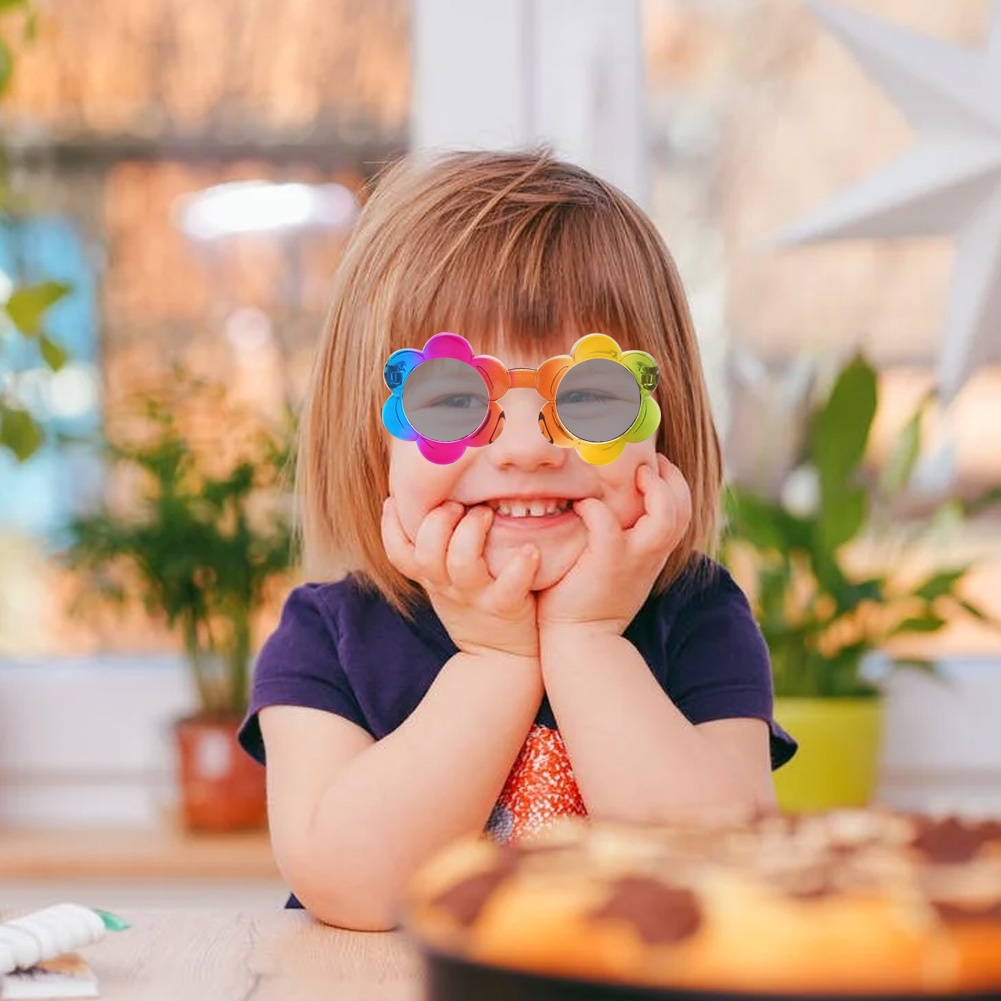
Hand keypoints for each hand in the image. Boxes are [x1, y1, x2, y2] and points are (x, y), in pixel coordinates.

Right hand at [382, 497, 540, 660]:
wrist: (500, 659)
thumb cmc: (474, 608)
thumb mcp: (444, 584)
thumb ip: (436, 551)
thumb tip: (430, 503)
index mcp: (431, 578)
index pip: (398, 552)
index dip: (390, 525)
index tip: (395, 498)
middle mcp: (448, 587)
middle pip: (426, 552)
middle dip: (438, 521)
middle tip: (457, 504)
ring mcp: (476, 597)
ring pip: (462, 563)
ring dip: (472, 532)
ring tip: (487, 514)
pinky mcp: (506, 607)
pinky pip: (510, 586)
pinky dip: (520, 565)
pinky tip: (530, 550)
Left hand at [537, 454, 691, 636]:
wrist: (580, 641)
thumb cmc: (589, 600)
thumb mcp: (617, 567)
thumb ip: (622, 540)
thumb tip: (606, 504)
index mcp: (654, 553)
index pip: (681, 511)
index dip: (674, 483)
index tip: (655, 466)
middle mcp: (650, 555)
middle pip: (682, 509)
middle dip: (672, 479)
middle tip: (649, 463)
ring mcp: (632, 559)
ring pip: (665, 517)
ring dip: (654, 490)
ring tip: (634, 475)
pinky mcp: (606, 564)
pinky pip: (607, 525)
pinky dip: (596, 509)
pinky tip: (582, 505)